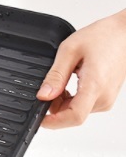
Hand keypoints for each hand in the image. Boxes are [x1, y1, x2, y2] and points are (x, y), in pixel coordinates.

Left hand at [37, 10, 125, 128]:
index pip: (74, 116)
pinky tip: (69, 80)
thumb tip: (43, 95)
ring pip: (77, 110)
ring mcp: (107, 98)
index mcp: (95, 86)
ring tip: (62, 76)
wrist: (124, 34)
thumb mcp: (69, 51)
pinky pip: (84, 104)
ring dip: (62, 100)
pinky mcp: (106, 96)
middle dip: (54, 106)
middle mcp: (103, 97)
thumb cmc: (102, 37)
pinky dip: (71, 97)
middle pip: (72, 114)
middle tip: (47, 84)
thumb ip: (56, 75)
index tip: (39, 118)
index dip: (54, 122)